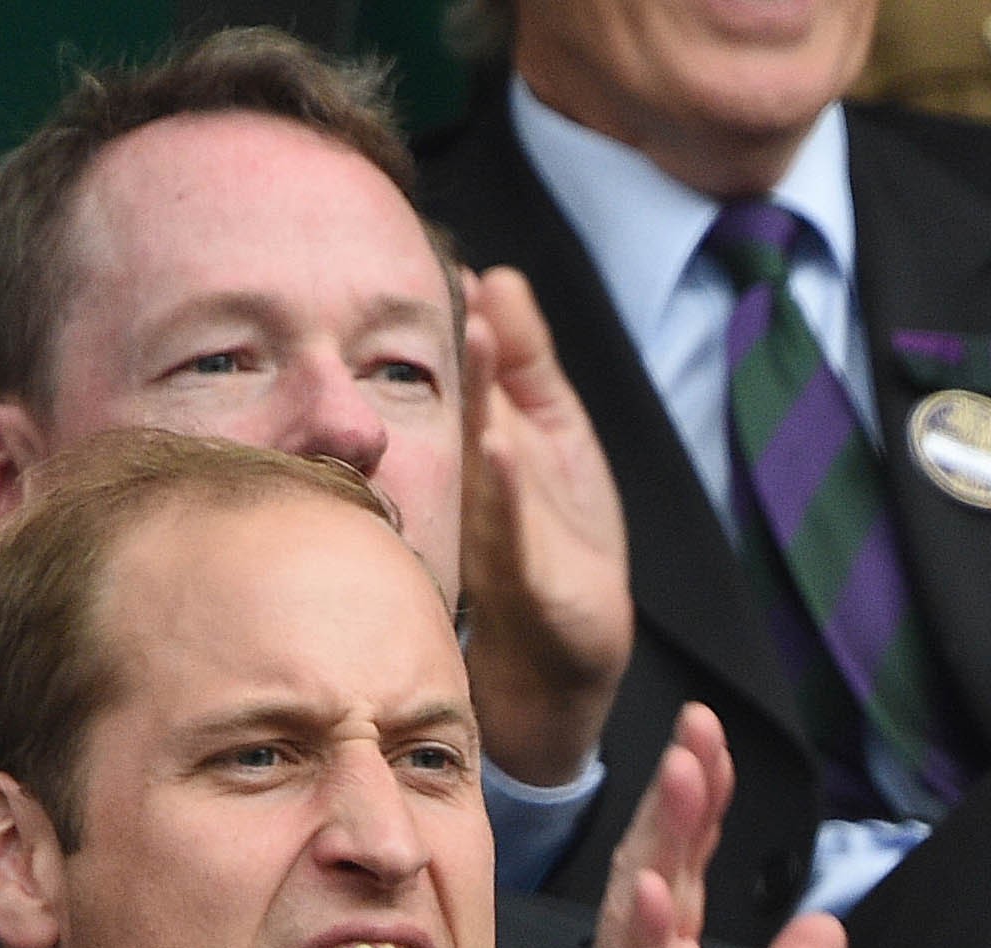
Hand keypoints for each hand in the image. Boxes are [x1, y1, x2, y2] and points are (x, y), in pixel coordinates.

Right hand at [458, 263, 635, 794]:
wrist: (567, 659)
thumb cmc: (559, 542)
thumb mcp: (554, 436)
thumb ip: (528, 360)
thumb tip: (496, 276)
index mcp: (475, 432)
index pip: (458, 361)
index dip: (449, 309)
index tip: (424, 244)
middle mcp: (469, 474)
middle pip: (454, 400)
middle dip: (451, 342)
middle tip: (436, 277)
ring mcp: (490, 524)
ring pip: (473, 457)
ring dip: (474, 402)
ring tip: (476, 339)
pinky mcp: (521, 575)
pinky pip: (510, 527)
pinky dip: (507, 486)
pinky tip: (501, 445)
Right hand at [549, 712, 843, 947]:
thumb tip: (824, 927)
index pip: (681, 876)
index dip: (699, 810)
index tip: (714, 744)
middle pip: (654, 874)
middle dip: (676, 799)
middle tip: (698, 728)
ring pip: (636, 918)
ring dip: (660, 844)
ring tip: (683, 776)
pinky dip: (641, 942)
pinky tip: (655, 892)